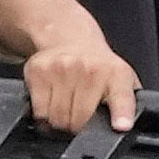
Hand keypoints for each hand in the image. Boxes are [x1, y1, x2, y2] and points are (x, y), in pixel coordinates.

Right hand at [0, 0, 142, 128]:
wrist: (65, 32)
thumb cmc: (94, 64)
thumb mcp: (117, 80)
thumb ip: (122, 104)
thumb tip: (122, 126)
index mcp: (113, 73)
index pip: (119, 95)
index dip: (120, 113)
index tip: (119, 125)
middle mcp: (89, 69)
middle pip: (77, 121)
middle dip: (75, 126)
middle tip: (75, 116)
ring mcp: (63, 69)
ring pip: (55, 119)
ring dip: (56, 121)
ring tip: (62, 106)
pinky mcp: (38, 71)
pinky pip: (37, 111)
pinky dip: (40, 114)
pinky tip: (47, 100)